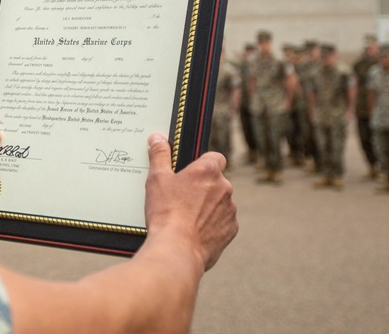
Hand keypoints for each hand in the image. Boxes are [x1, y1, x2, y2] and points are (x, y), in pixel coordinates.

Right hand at [143, 133, 237, 271]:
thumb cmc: (166, 212)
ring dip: (208, 206)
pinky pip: (222, 222)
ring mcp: (230, 210)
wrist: (177, 250)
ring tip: (185, 217)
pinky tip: (194, 231)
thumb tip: (157, 138)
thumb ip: (159, 155)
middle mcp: (225, 187)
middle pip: (216, 181)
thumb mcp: (157, 179)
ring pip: (220, 202)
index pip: (215, 157)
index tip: (190, 172)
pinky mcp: (231, 231)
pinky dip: (212, 225)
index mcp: (208, 171)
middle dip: (202, 188)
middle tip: (181, 197)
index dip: (203, 163)